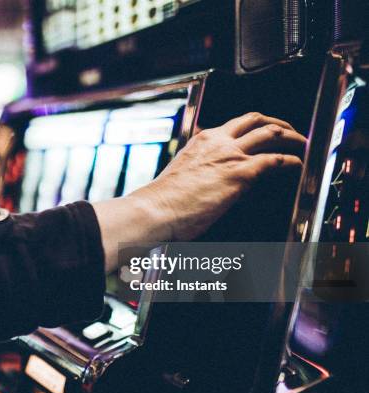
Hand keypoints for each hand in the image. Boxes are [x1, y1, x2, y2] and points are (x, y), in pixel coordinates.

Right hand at [94, 112, 305, 270]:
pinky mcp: (240, 173)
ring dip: (291, 136)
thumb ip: (198, 167)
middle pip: (255, 119)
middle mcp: (217, 140)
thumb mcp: (182, 173)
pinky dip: (292, 160)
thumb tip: (208, 177)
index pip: (234, 124)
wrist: (156, 209)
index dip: (253, 127)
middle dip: (277, 122)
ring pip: (270, 132)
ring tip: (302, 144)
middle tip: (289, 131)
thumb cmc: (163, 201)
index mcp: (201, 140)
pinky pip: (276, 160)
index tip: (261, 134)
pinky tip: (298, 165)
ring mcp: (230, 154)